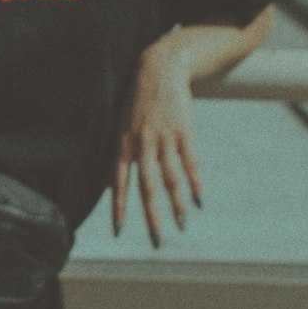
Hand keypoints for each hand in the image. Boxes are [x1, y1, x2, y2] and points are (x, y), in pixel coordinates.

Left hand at [111, 43, 202, 247]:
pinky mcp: (184, 131)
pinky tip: (198, 200)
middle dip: (151, 216)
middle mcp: (142, 143)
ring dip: (177, 205)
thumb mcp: (121, 123)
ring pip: (171, 178)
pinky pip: (190, 163)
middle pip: (147, 187)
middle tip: (157, 240)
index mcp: (123, 143)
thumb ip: (120, 153)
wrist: (159, 68)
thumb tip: (109, 182)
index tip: (118, 231)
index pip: (118, 182)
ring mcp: (164, 137)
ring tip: (182, 224)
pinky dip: (195, 183)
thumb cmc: (138, 100)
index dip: (119, 207)